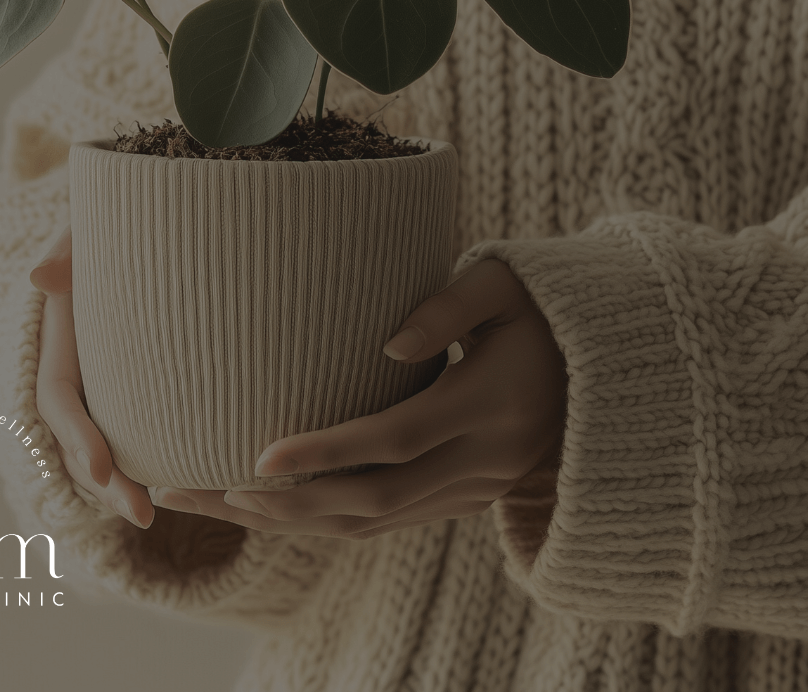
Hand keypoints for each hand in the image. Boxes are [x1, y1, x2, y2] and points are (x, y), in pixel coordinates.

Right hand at [31, 228, 154, 528]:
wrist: (148, 215)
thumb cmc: (117, 217)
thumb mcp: (87, 224)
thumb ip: (68, 246)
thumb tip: (39, 277)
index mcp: (59, 337)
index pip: (57, 396)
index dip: (74, 435)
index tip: (102, 469)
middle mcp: (76, 365)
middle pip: (77, 436)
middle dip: (103, 480)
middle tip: (144, 512)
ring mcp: (104, 379)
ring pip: (102, 441)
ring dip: (122, 481)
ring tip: (157, 511)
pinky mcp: (137, 382)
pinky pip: (134, 426)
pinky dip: (148, 455)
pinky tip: (183, 481)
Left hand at [148, 257, 567, 539]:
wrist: (607, 369)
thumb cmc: (544, 305)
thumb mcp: (507, 283)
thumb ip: (449, 303)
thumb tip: (389, 341)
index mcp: (490, 403)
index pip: (395, 439)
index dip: (327, 452)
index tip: (259, 456)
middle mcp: (482, 461)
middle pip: (370, 501)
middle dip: (282, 504)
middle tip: (200, 488)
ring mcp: (475, 489)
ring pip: (373, 525)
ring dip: (292, 522)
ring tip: (214, 503)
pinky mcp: (465, 498)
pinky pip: (388, 524)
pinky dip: (328, 522)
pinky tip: (275, 510)